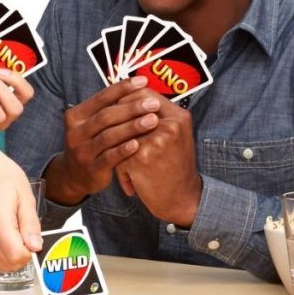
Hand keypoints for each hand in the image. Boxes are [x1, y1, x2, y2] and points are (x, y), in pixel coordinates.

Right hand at [0, 142, 42, 270]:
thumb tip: (36, 247)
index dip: (30, 252)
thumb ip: (31, 224)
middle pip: (8, 264)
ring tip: (21, 233)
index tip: (36, 239)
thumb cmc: (2, 176)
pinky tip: (12, 234)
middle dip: (24, 256)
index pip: (16, 255)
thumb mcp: (25, 196)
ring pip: (1, 263)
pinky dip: (6, 252)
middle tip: (30, 237)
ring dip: (15, 256)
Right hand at [46, 76, 159, 203]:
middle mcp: (75, 132)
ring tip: (153, 120)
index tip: (143, 82)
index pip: (101, 97)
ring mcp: (82, 151)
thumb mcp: (91, 124)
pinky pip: (109, 157)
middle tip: (153, 104)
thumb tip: (137, 87)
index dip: (122, 88)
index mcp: (76, 115)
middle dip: (132, 108)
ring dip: (132, 127)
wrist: (73, 175)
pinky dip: (124, 150)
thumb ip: (108, 109)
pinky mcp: (91, 169)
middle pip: (106, 116)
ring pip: (108, 136)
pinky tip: (138, 144)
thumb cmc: (91, 143)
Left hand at [114, 89, 201, 226]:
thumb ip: (157, 116)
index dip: (127, 99)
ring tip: (120, 160)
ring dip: (117, 148)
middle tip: (111, 134)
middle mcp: (170, 125)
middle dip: (117, 120)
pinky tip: (130, 183)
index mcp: (178, 117)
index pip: (145, 94)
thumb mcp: (176, 136)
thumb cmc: (175, 167)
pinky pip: (119, 156)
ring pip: (120, 134)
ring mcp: (155, 141)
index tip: (118, 109)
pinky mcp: (141, 158)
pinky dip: (121, 171)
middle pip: (130, 109)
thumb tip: (127, 96)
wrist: (183, 200)